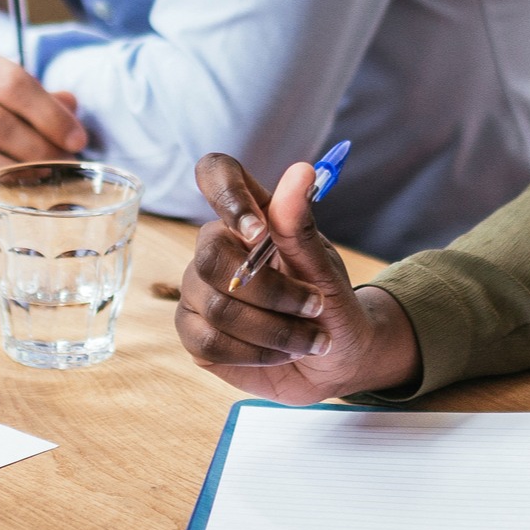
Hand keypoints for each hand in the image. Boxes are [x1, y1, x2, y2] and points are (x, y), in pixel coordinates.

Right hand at [174, 152, 419, 402]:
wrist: (336, 359)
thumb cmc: (331, 303)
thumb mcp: (324, 268)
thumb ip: (301, 226)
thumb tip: (300, 170)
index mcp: (251, 216)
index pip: (216, 174)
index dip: (227, 195)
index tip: (259, 232)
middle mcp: (217, 247)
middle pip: (210, 256)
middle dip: (271, 292)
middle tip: (315, 307)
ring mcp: (199, 290)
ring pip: (217, 307)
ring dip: (275, 330)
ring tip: (310, 339)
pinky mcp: (193, 331)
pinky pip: (209, 342)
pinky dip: (255, 354)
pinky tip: (282, 354)